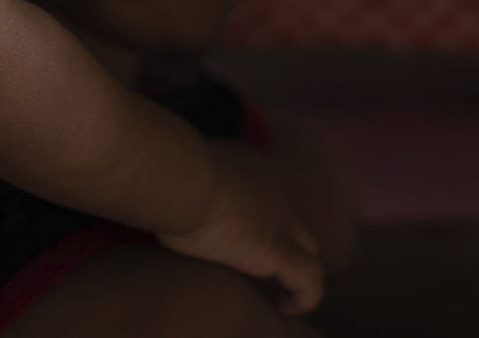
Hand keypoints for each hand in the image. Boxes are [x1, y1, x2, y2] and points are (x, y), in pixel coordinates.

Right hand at [159, 140, 324, 315]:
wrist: (180, 178)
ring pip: (307, 248)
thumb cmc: (170, 175)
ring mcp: (278, 219)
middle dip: (287, 248)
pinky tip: (285, 309)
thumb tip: (174, 201)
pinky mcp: (274, 249)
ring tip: (281, 300)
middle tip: (265, 276)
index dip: (261, 223)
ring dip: (298, 275)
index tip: (241, 243)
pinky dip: (305, 294)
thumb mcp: (183, 177)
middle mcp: (271, 191)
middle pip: (293, 224)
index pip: (267, 199)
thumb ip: (189, 188)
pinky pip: (307, 276)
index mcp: (249, 169)